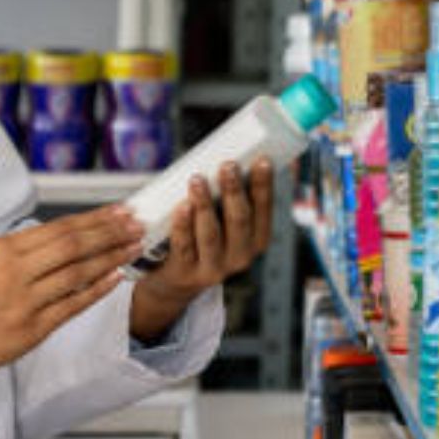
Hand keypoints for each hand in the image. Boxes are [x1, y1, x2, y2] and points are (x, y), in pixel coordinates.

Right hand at [0, 206, 143, 385]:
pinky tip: (116, 278)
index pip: (61, 227)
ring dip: (111, 257)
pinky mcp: (33, 327)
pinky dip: (97, 290)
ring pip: (78, 272)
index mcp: (7, 249)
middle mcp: (17, 270)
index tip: (120, 211)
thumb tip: (72, 236)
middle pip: (74, 244)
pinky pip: (73, 305)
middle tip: (137, 225)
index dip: (95, 218)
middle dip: (110, 233)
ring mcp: (26, 300)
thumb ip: (29, 249)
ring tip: (134, 248)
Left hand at [130, 158, 274, 341]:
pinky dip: (183, 225)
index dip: (264, 185)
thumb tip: (227, 157)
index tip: (262, 160)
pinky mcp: (186, 272)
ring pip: (211, 234)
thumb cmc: (201, 236)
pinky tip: (181, 207)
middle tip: (227, 165)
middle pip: (239, 220)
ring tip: (197, 180)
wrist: (175, 281)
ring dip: (205, 204)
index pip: (263, 209)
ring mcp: (213, 268)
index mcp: (256, 239)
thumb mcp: (221, 220)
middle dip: (234, 191)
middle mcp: (240, 256)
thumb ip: (225, 195)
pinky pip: (184, 245)